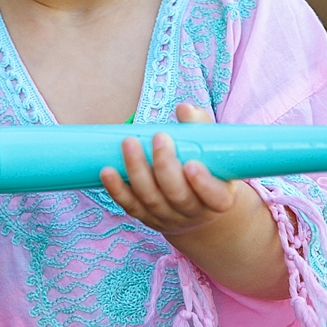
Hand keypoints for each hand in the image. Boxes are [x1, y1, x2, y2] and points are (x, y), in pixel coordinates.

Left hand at [99, 103, 237, 235]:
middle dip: (165, 167)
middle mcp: (194, 212)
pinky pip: (130, 205)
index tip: (191, 163)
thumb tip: (183, 108)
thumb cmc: (208, 167)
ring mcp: (168, 217)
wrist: (196, 204)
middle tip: (159, 138)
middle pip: (178, 196)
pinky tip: (106, 172)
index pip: (214, 196)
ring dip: (137, 171)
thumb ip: (201, 127)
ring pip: (151, 199)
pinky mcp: (146, 217)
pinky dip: (117, 189)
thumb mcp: (214, 149)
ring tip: (130, 143)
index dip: (203, 183)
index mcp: (219, 198)